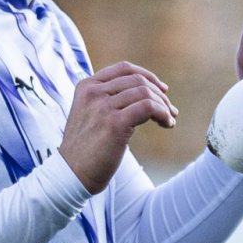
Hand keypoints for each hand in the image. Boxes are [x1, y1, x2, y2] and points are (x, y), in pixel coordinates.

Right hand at [59, 61, 176, 192]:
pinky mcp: (114, 123)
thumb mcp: (89, 115)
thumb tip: (144, 95)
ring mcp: (103, 107)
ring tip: (169, 120)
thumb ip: (107, 100)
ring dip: (164, 106)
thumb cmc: (85, 149)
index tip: (162, 89)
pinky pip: (148, 107)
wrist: (72, 173)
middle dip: (159, 94)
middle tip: (170, 110)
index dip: (148, 76)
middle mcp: (93, 93)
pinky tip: (167, 124)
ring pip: (145, 92)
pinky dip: (163, 114)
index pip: (124, 68)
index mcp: (86, 87)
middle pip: (138, 80)